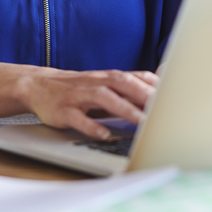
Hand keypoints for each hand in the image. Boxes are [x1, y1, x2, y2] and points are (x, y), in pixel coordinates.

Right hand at [19, 68, 157, 139]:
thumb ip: (130, 85)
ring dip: (124, 109)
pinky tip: (104, 134)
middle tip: (162, 109)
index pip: (134, 77)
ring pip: (103, 98)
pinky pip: (78, 118)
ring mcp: (79, 96)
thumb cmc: (78, 88)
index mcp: (106, 78)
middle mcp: (95, 83)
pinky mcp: (64, 110)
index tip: (173, 97)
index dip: (154, 86)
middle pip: (122, 83)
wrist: (38, 86)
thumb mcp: (103, 83)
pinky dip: (92, 126)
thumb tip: (161, 84)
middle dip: (143, 94)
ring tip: (141, 122)